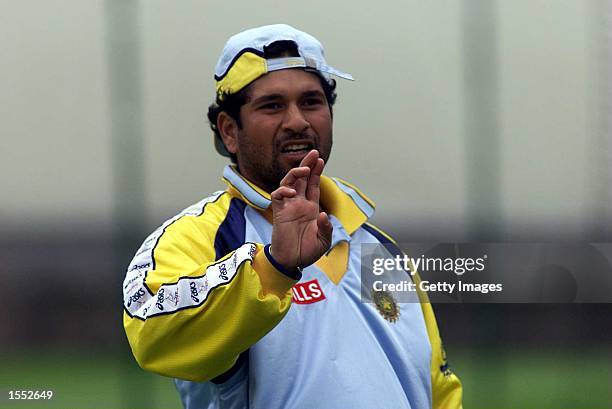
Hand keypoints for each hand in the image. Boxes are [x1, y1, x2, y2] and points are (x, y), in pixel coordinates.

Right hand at [269, 150, 332, 270]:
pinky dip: (283, 191)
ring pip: (288, 183)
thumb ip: (326, 228)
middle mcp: (299, 204)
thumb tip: (324, 214)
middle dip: (307, 164)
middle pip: (301, 179)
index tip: (320, 160)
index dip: (316, 172)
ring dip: (295, 173)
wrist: (292, 262)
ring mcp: (288, 207)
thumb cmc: (307, 252)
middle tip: (314, 152)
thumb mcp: (323, 241)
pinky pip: (277, 196)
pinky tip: (291, 191)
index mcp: (311, 208)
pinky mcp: (279, 212)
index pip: (313, 185)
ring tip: (305, 169)